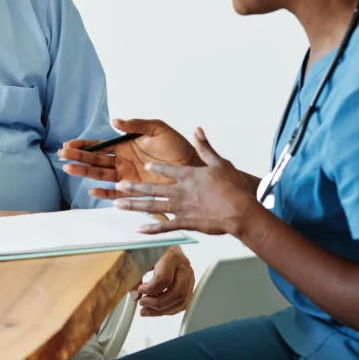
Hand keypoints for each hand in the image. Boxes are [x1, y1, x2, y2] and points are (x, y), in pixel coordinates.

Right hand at [59, 118, 200, 199]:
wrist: (192, 166)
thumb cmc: (177, 146)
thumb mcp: (157, 129)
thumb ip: (136, 125)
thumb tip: (115, 121)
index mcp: (125, 145)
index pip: (99, 145)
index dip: (84, 145)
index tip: (68, 144)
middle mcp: (123, 161)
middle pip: (95, 161)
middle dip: (78, 158)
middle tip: (62, 156)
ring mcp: (127, 177)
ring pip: (101, 175)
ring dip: (85, 173)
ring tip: (69, 169)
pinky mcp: (135, 190)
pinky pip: (116, 194)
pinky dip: (104, 194)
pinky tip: (93, 191)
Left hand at [114, 128, 254, 235]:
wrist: (240, 212)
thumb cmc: (233, 188)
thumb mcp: (220, 163)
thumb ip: (206, 147)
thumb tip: (197, 129)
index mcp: (188, 175)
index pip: (167, 169)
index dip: (155, 166)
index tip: (145, 165)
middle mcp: (180, 191)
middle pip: (152, 188)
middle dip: (133, 187)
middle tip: (118, 185)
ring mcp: (181, 208)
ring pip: (152, 207)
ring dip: (134, 205)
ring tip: (118, 204)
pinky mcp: (185, 223)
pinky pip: (165, 227)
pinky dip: (151, 229)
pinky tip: (139, 230)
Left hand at [132, 246, 194, 316]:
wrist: (165, 239)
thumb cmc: (152, 246)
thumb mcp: (141, 254)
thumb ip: (136, 273)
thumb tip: (134, 295)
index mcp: (172, 256)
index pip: (164, 279)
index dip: (150, 290)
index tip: (139, 290)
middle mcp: (184, 266)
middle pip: (176, 293)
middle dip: (157, 304)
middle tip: (142, 303)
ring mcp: (189, 276)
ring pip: (181, 301)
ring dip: (162, 311)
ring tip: (146, 310)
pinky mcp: (190, 283)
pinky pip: (183, 303)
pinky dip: (170, 310)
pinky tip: (157, 309)